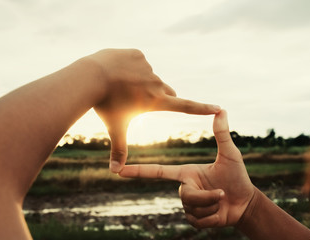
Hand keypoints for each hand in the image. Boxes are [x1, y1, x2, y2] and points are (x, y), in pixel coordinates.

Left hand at [87, 49, 220, 172]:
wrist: (91, 77)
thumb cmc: (105, 105)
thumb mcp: (115, 128)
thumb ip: (118, 149)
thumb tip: (115, 172)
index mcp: (155, 101)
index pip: (185, 106)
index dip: (202, 108)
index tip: (218, 107)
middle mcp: (156, 83)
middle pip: (166, 92)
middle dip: (160, 97)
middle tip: (142, 100)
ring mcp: (147, 67)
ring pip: (147, 77)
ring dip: (139, 82)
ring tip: (120, 85)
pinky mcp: (138, 55)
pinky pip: (137, 63)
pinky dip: (130, 68)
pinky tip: (117, 71)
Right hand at [119, 110, 254, 227]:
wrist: (246, 203)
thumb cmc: (237, 177)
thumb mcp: (230, 154)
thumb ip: (222, 134)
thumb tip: (222, 110)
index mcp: (186, 173)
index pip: (159, 171)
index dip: (139, 171)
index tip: (120, 170)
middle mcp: (184, 188)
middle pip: (185, 196)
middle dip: (206, 196)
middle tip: (222, 192)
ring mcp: (188, 205)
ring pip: (192, 209)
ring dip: (212, 206)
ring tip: (222, 200)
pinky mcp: (194, 218)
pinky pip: (197, 221)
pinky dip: (212, 218)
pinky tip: (219, 213)